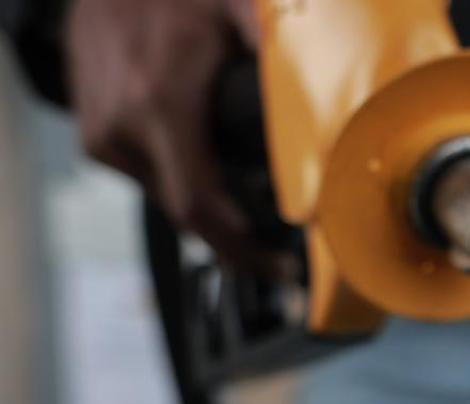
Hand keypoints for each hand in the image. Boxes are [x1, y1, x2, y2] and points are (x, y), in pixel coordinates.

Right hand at [65, 0, 266, 270]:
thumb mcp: (238, 11)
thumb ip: (280, 57)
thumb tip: (332, 105)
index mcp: (158, 107)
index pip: (200, 208)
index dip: (244, 250)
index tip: (281, 269)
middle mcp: (120, 130)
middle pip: (187, 215)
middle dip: (236, 238)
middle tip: (280, 251)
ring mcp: (101, 135)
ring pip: (168, 197)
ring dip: (210, 205)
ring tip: (251, 203)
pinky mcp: (94, 136)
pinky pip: (147, 176)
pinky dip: (184, 178)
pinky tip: (210, 163)